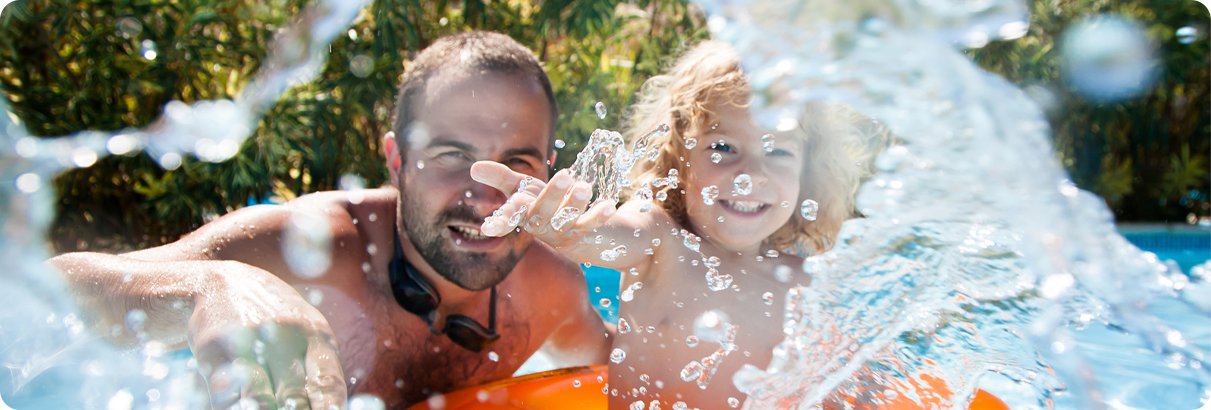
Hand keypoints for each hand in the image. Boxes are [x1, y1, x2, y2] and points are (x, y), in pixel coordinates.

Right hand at [188, 262, 344, 409]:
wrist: (220, 281)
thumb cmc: (275, 321)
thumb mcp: (306, 334)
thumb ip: (319, 373)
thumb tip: (334, 408)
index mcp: (315, 335)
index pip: (327, 382)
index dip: (329, 407)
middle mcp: (284, 336)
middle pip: (294, 395)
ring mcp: (247, 340)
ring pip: (259, 396)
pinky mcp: (212, 349)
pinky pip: (223, 391)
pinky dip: (232, 406)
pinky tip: (239, 407)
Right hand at [470, 161, 615, 247]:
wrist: (576, 232)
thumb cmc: (543, 203)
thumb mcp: (522, 188)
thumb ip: (501, 178)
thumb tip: (473, 167)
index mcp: (523, 214)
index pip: (509, 218)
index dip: (499, 222)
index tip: (488, 228)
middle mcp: (541, 226)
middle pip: (542, 213)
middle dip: (552, 196)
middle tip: (563, 176)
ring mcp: (562, 232)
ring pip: (567, 220)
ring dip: (576, 203)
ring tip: (585, 186)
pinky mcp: (583, 234)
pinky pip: (591, 227)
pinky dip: (599, 217)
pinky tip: (609, 205)